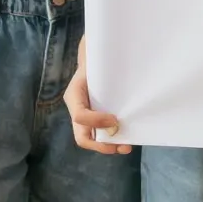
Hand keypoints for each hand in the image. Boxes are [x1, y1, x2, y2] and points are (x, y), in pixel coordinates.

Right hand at [64, 35, 131, 154]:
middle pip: (82, 136)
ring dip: (108, 145)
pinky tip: (127, 137)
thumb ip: (102, 70)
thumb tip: (117, 81)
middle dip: (102, 145)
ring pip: (91, 138)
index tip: (116, 119)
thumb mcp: (97, 61)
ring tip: (127, 146)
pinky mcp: (95, 116)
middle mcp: (77, 108)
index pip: (80, 116)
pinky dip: (112, 138)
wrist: (96, 56)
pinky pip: (99, 133)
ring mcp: (85, 114)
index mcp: (74, 94)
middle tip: (123, 146)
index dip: (97, 121)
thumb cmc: (97, 57)